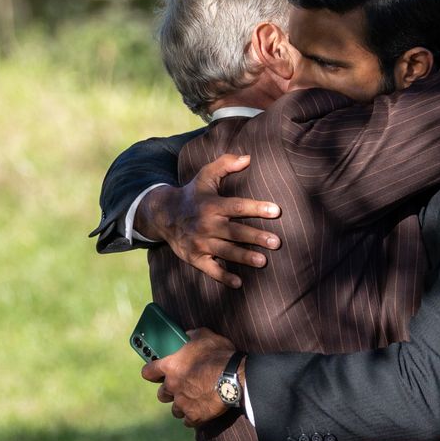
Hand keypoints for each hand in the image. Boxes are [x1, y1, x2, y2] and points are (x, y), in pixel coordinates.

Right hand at [136, 154, 282, 287]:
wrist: (163, 215)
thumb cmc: (193, 194)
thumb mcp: (206, 176)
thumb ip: (226, 164)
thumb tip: (248, 157)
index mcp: (211, 205)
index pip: (237, 206)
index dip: (257, 208)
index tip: (276, 211)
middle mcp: (206, 225)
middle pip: (234, 232)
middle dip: (255, 237)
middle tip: (276, 242)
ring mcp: (200, 243)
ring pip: (225, 251)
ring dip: (244, 257)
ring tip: (263, 261)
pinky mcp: (195, 258)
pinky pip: (210, 270)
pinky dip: (224, 277)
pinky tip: (239, 282)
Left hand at [141, 328, 239, 427]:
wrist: (234, 378)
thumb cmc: (219, 355)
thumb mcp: (205, 336)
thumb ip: (192, 335)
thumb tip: (188, 335)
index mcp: (171, 366)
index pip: (148, 372)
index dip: (151, 372)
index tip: (155, 373)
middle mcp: (172, 386)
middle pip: (161, 394)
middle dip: (169, 392)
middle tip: (181, 387)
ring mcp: (182, 403)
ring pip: (175, 409)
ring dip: (182, 405)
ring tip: (194, 400)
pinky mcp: (194, 416)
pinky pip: (188, 420)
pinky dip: (193, 416)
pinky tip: (201, 410)